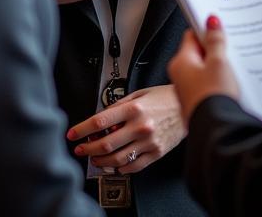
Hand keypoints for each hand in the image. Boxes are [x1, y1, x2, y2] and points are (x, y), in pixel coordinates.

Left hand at [68, 85, 185, 174]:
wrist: (189, 106)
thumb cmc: (165, 98)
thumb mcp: (140, 93)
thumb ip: (120, 105)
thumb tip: (101, 116)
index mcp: (134, 108)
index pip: (100, 121)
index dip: (82, 129)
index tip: (73, 134)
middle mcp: (140, 126)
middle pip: (105, 143)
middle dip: (88, 149)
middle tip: (80, 149)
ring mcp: (148, 142)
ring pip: (117, 159)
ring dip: (101, 161)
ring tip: (95, 159)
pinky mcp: (156, 153)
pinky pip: (133, 166)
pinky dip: (120, 168)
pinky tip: (115, 164)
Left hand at [168, 16, 240, 123]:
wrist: (217, 132)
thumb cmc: (214, 98)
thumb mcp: (219, 62)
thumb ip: (215, 40)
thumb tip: (210, 22)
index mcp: (180, 62)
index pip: (191, 36)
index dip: (206, 30)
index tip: (219, 28)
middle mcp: (180, 77)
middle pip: (198, 54)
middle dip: (214, 51)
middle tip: (229, 51)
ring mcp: (188, 92)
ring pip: (204, 71)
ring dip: (218, 68)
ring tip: (232, 69)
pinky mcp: (198, 104)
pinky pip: (208, 86)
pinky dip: (218, 83)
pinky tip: (230, 86)